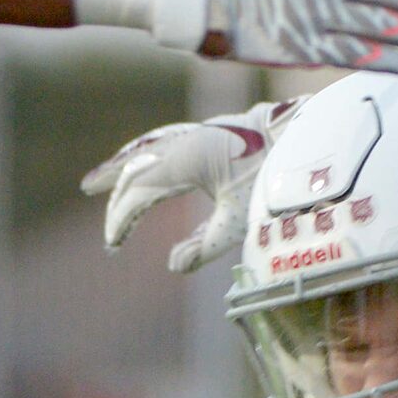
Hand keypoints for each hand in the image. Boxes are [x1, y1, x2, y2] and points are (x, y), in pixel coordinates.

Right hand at [81, 100, 295, 272]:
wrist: (301, 136)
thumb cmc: (274, 178)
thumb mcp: (241, 219)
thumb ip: (206, 245)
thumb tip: (174, 266)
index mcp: (185, 162)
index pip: (139, 193)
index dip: (121, 219)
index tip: (113, 243)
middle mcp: (183, 144)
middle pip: (135, 171)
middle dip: (116, 198)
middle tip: (107, 228)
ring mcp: (192, 134)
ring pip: (143, 150)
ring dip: (120, 168)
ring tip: (97, 182)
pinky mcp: (204, 132)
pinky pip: (160, 142)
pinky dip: (142, 155)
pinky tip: (137, 162)